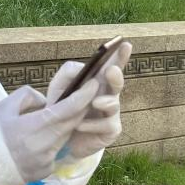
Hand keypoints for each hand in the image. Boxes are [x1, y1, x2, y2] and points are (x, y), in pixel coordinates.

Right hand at [0, 80, 100, 184]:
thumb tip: (46, 101)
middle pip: (72, 123)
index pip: (67, 109)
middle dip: (80, 109)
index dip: (83, 96)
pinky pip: (56, 151)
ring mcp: (47, 160)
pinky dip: (53, 142)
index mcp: (33, 127)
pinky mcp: (46, 171)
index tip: (93, 84)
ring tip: (56, 117)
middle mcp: (44, 145)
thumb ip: (28, 96)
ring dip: (65, 125)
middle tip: (85, 95)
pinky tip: (40, 140)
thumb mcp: (3, 107)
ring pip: (65, 137)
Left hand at [46, 42, 131, 159]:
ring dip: (105, 101)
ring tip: (95, 102)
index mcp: (98, 81)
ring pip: (114, 104)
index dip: (120, 55)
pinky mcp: (111, 130)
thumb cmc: (63, 109)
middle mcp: (108, 94)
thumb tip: (84, 70)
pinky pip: (106, 125)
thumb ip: (68, 74)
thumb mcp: (59, 88)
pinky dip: (91, 124)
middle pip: (117, 82)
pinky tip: (79, 126)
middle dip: (116, 76)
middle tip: (110, 71)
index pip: (111, 65)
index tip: (125, 44)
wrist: (60, 140)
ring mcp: (111, 113)